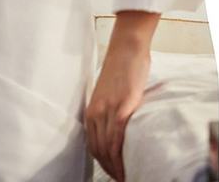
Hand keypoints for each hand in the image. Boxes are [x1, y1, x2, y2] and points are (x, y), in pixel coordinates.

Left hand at [85, 40, 150, 180]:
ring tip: (126, 179)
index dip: (102, 164)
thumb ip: (109, 111)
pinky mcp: (123, 106)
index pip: (93, 145)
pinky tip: (126, 167)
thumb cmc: (121, 71)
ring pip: (107, 147)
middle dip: (109, 169)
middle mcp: (96, 111)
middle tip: (122, 180)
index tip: (113, 174)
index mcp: (92, 109)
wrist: (126, 49)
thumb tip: (116, 129)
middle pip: (98, 150)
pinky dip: (121, 156)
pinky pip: (118, 137)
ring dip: (116, 168)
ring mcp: (108, 109)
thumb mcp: (109, 95)